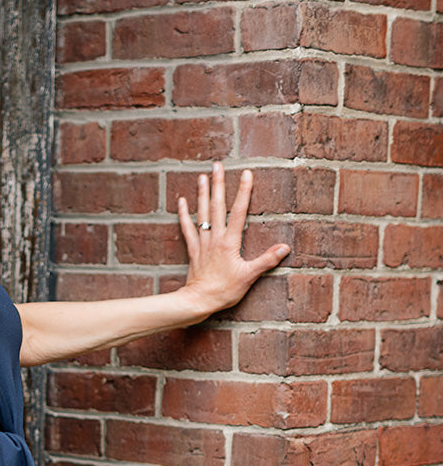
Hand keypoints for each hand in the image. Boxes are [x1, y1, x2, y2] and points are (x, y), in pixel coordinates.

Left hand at [176, 162, 289, 316]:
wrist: (199, 301)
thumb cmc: (225, 290)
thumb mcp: (249, 276)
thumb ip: (266, 260)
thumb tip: (284, 248)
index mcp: (229, 242)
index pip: (239, 212)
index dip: (243, 192)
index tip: (246, 174)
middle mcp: (214, 238)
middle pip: (217, 206)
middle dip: (218, 184)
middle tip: (217, 165)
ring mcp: (202, 242)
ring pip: (202, 213)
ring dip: (202, 194)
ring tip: (202, 176)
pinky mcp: (193, 249)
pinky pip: (187, 228)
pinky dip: (183, 214)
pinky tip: (181, 201)